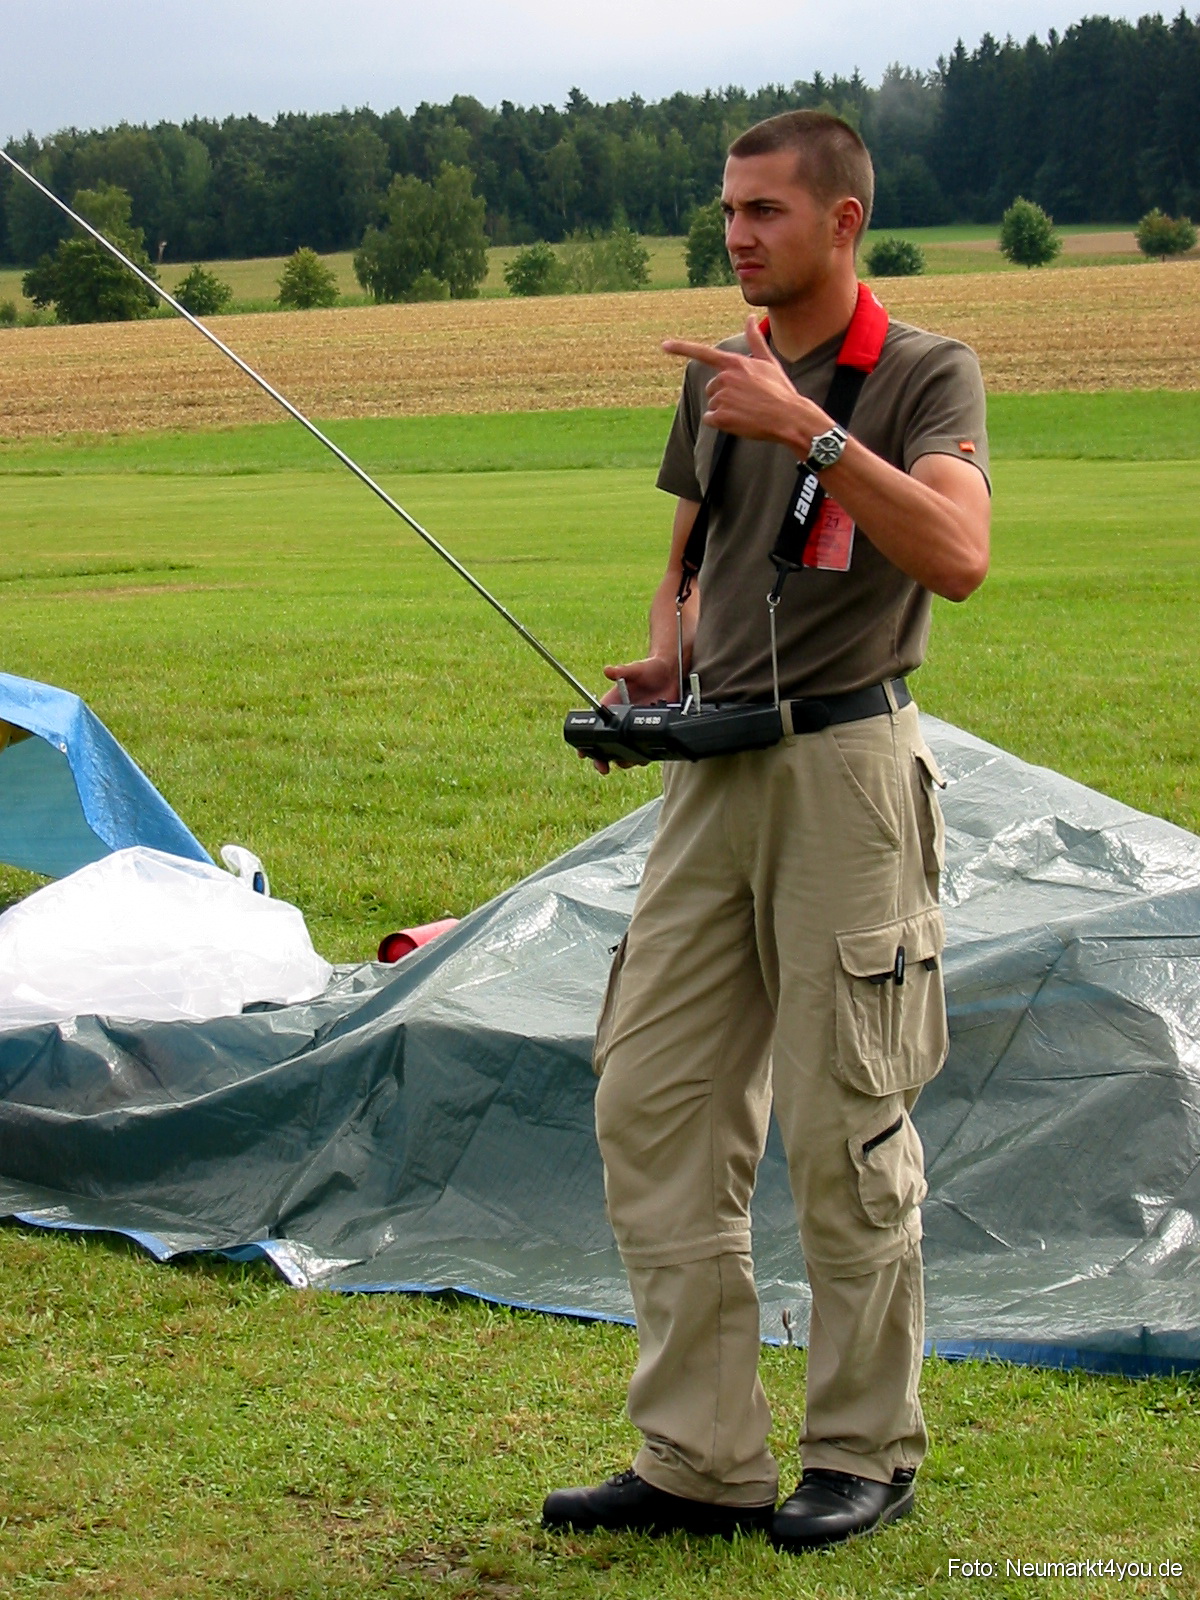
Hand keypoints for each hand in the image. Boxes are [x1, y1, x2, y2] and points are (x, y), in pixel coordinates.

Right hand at [580, 655, 676, 774]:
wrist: (671, 673)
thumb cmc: (650, 668)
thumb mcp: (636, 669)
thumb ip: (623, 671)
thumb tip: (608, 670)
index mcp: (612, 704)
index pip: (595, 724)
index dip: (586, 740)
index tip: (582, 753)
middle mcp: (621, 719)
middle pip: (607, 743)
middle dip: (602, 758)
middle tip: (603, 767)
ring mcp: (634, 727)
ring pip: (624, 750)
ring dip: (623, 760)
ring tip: (625, 763)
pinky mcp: (649, 730)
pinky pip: (643, 748)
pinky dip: (642, 757)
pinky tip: (643, 760)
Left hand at [662, 316, 826, 453]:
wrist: (789, 417)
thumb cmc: (780, 390)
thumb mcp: (769, 362)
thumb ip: (755, 340)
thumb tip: (750, 317)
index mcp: (734, 363)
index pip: (703, 353)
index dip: (681, 348)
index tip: (664, 345)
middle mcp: (724, 377)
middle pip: (712, 387)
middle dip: (725, 395)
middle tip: (748, 400)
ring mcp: (721, 397)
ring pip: (712, 404)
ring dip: (725, 410)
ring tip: (747, 411)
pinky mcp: (720, 416)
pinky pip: (710, 419)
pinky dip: (721, 423)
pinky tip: (739, 421)